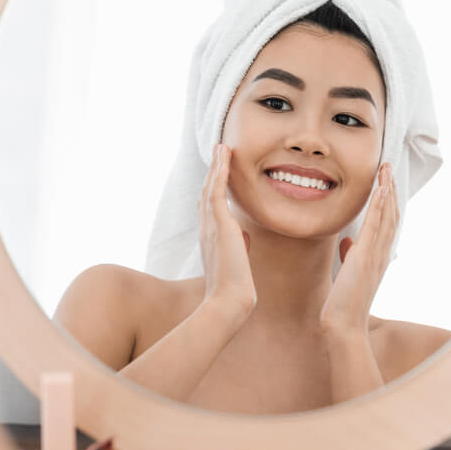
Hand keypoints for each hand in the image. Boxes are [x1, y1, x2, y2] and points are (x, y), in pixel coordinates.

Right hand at [198, 144, 255, 317]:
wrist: (229, 301)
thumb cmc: (235, 289)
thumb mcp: (237, 263)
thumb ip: (238, 246)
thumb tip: (243, 236)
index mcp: (210, 239)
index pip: (210, 208)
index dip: (212, 188)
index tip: (217, 174)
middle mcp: (206, 229)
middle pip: (207, 193)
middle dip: (212, 172)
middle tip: (217, 153)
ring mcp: (211, 226)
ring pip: (211, 187)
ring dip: (217, 166)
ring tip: (221, 148)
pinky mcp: (220, 223)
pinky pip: (217, 190)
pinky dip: (220, 170)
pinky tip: (224, 155)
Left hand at [320, 163, 397, 336]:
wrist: (344, 326)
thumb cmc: (344, 304)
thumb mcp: (347, 275)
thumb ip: (350, 256)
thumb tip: (348, 242)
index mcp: (377, 257)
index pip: (386, 223)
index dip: (387, 201)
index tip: (385, 181)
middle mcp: (381, 254)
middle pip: (390, 215)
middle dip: (390, 189)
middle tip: (388, 167)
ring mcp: (375, 255)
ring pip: (386, 216)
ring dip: (387, 190)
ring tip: (386, 169)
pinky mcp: (365, 257)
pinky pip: (376, 226)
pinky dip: (380, 206)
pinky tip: (381, 189)